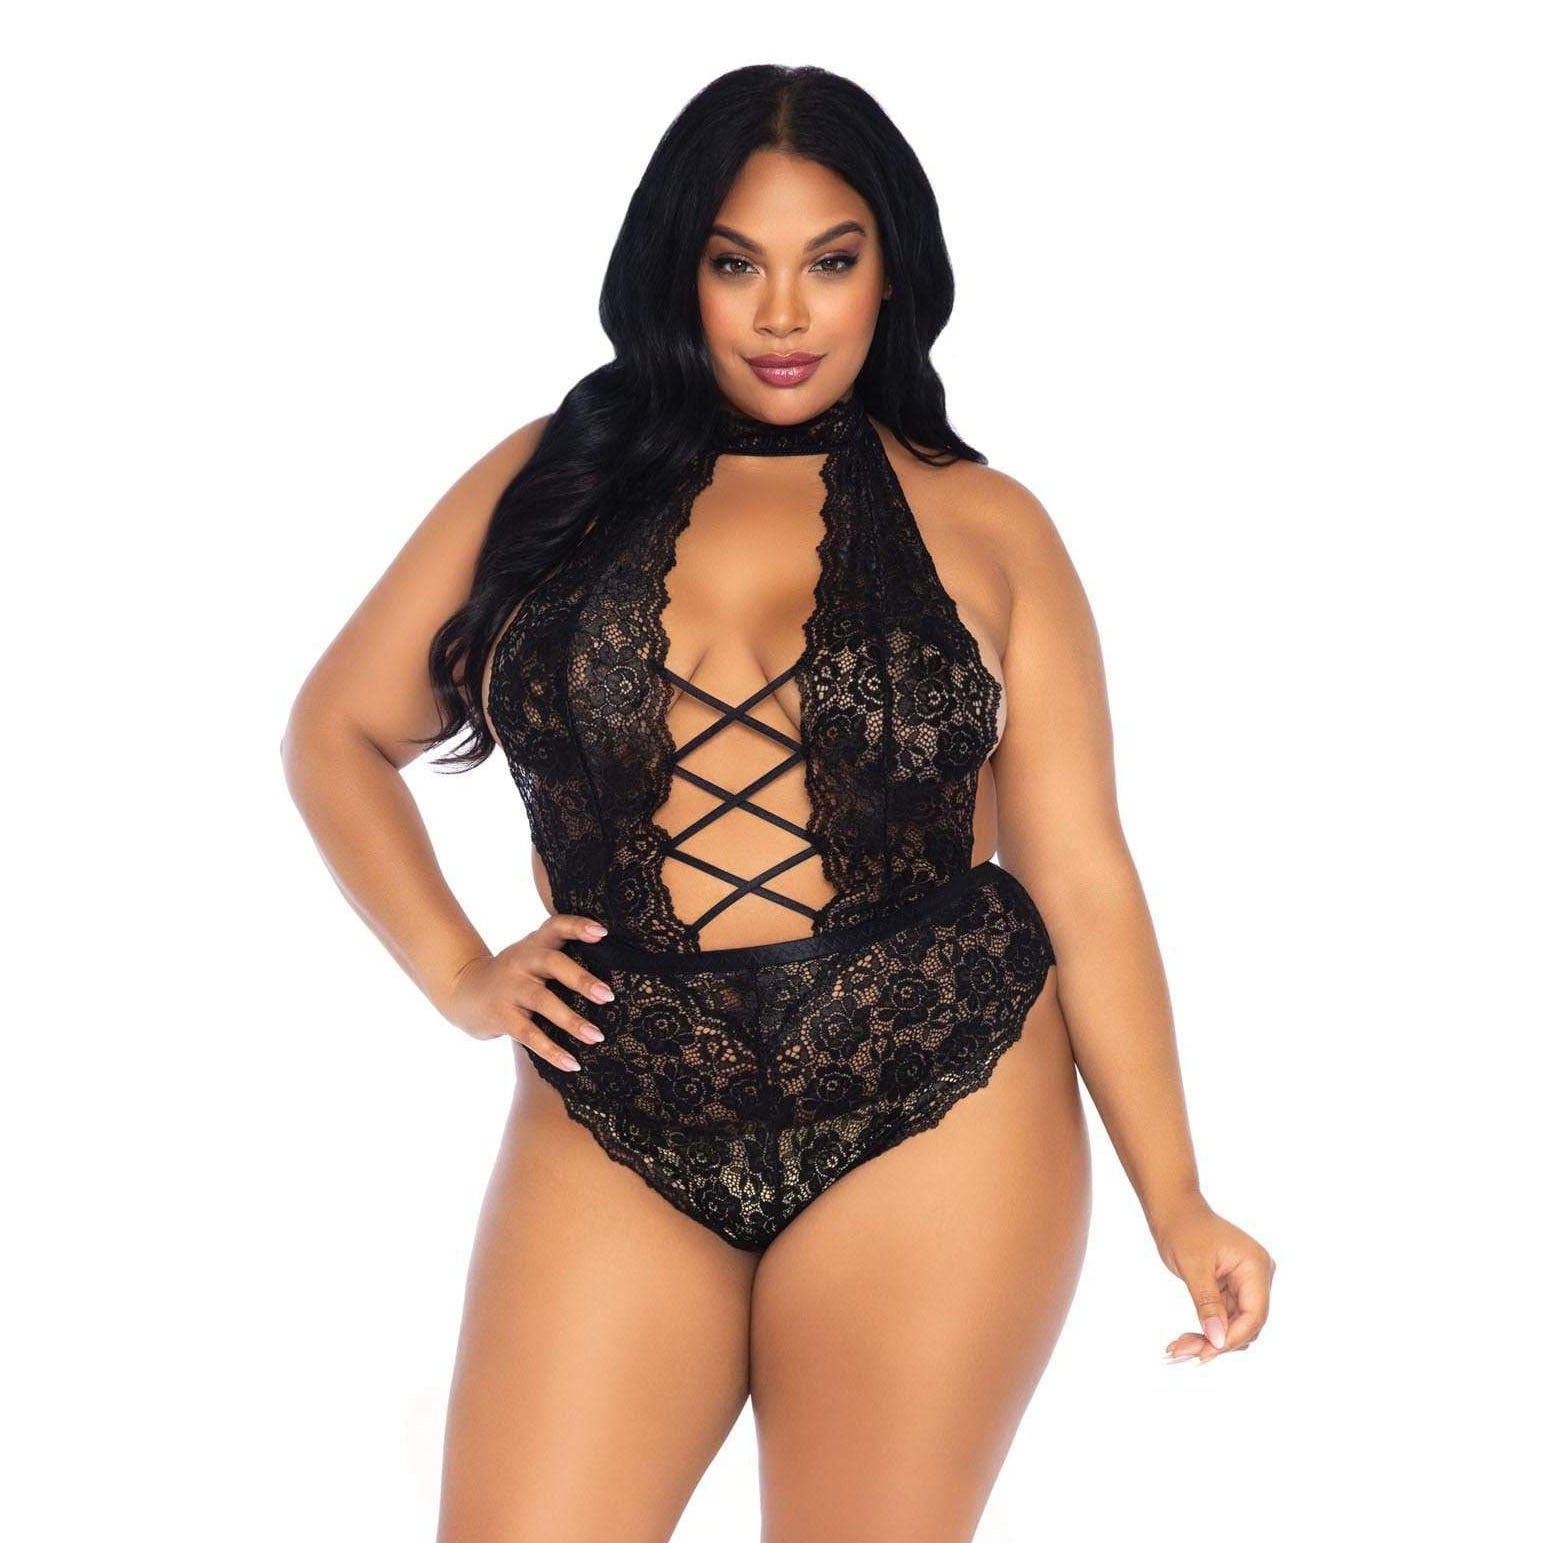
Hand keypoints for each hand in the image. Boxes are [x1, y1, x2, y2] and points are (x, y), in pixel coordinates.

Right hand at [437, 913, 615, 1071]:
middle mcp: (521, 961)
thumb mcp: (532, 956)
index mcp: (534, 944)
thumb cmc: (515, 975)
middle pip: (552, 963)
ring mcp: (509, 988)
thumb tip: (615, 969)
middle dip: (581, 979)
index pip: (556, 926)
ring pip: (543, 1001)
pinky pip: (529, 1034)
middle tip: (607, 996)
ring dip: (572, 1020)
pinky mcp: (501, 1016)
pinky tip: (573, 1064)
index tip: (603, 933)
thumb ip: (561, 955)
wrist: (463, 991)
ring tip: (597, 1036)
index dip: (578, 926)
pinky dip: (552, 1051)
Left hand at [1151, 1193, 1275, 1363]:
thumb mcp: (1193, 1267)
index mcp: (1256, 1267)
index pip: (1254, 1314)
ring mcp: (1246, 1283)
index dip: (1232, 1338)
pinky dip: (1207, 1328)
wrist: (1173, 1209)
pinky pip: (1225, 1317)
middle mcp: (1257, 1276)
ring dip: (1210, 1339)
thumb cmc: (1183, 1229)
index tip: (1205, 1354)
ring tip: (1179, 1348)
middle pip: (1246, 1324)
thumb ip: (1208, 1305)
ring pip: (1235, 1325)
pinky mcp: (1233, 1289)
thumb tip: (1218, 1340)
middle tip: (1182, 1352)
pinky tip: (1185, 1339)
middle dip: (1217, 1341)